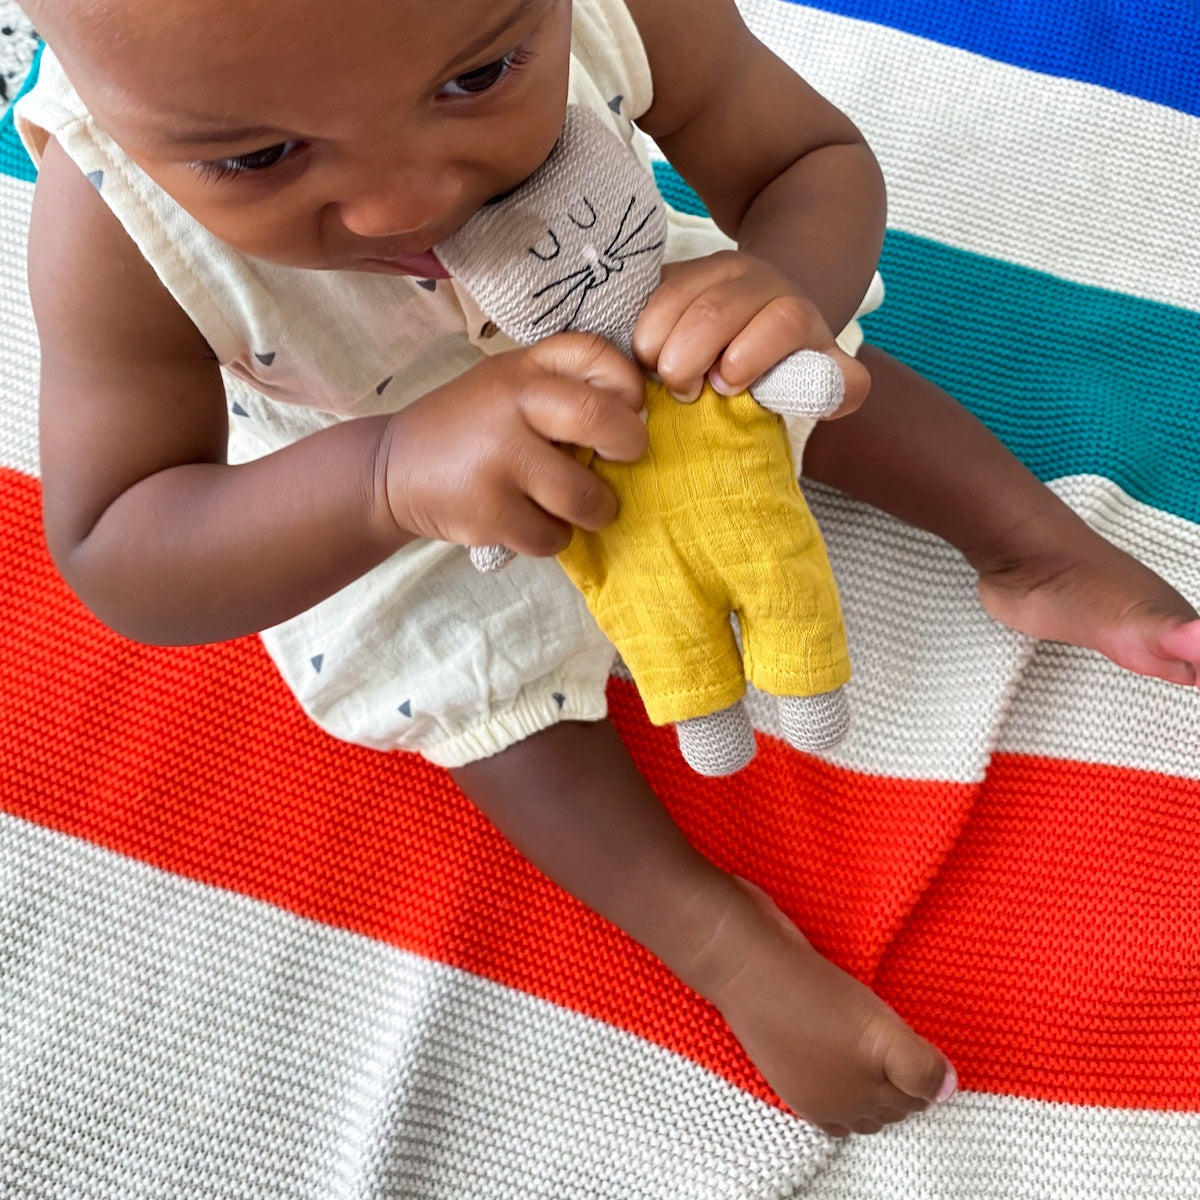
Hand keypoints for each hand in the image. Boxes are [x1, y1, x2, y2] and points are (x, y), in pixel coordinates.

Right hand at [380, 333, 646, 556]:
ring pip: (583, 496)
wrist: (392, 469)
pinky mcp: (490, 512)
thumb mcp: (508, 383)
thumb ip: (563, 384)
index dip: (630, 387)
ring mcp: (499, 460)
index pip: (599, 356)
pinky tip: (532, 522)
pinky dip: (552, 537)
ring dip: (595, 509)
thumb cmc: (471, 426)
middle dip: (630, 447)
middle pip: (601, 420)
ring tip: (579, 505)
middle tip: (625, 459)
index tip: (628, 411)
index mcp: (523, 369)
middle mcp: (511, 405)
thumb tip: (639, 413)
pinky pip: (552, 536)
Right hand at [630, 250, 868, 416]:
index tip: (727, 386)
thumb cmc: (788, 360)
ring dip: (656, 346)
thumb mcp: (824, 373)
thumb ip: (840, 387)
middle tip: (684, 391)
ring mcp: (719, 268)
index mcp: (798, 312)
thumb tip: (834, 390)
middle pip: (716, 311)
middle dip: (688, 360)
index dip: (749, 358)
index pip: (784, 321)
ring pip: (675, 297)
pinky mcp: (683, 267)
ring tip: (659, 372)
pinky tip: (648, 352)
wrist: (771, 307)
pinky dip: (640, 326)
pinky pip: (651, 290)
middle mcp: (762, 281)